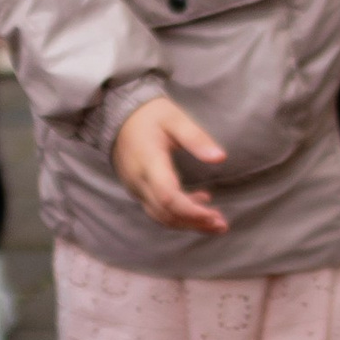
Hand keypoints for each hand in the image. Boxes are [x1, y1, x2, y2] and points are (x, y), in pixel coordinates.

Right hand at [112, 89, 228, 232]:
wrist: (118, 115)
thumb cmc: (149, 115)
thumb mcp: (175, 119)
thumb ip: (196, 138)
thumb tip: (220, 158)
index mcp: (149, 162)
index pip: (168, 198)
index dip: (191, 211)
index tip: (214, 215)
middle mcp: (139, 180)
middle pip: (165, 213)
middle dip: (194, 222)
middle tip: (222, 225)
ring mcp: (136, 187)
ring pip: (161, 216)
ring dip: (188, 223)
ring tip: (216, 222)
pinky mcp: (138, 189)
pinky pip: (157, 209)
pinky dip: (179, 213)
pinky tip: (200, 202)